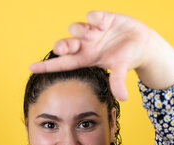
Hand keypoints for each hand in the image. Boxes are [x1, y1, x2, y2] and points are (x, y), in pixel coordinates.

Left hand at [29, 11, 173, 99]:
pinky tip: (104, 24)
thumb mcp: (121, 70)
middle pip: (65, 45)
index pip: (62, 63)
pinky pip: (92, 15)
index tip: (30, 67)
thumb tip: (123, 98)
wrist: (143, 44)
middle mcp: (86, 45)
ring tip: (95, 34)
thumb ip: (118, 82)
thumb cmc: (128, 58)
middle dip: (63, 45)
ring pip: (75, 29)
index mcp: (86, 58)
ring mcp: (92, 31)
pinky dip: (96, 18)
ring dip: (81, 31)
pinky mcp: (102, 18)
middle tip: (66, 48)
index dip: (46, 65)